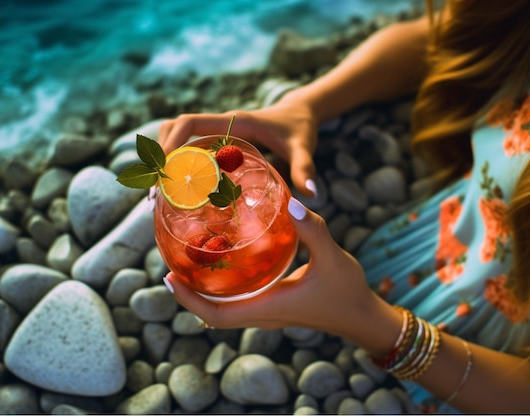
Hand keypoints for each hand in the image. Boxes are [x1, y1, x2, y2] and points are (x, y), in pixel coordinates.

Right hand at [158, 99, 319, 196]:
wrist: (302, 113)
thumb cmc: (301, 128)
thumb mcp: (303, 147)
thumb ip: (305, 168)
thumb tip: (309, 196)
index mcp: (233, 121)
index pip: (189, 122)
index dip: (171, 143)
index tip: (163, 170)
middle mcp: (219, 124)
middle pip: (174, 129)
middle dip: (161, 156)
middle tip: (157, 191)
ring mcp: (216, 132)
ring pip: (177, 138)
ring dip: (165, 160)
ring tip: (161, 194)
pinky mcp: (217, 142)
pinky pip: (189, 148)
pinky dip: (177, 164)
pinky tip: (179, 192)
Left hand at [163, 197, 379, 336]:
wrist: (363, 318)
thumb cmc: (349, 292)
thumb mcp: (333, 257)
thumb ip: (313, 229)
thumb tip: (291, 201)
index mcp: (269, 309)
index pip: (217, 316)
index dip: (188, 301)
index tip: (167, 279)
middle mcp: (263, 316)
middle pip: (213, 315)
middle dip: (187, 295)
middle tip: (169, 265)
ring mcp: (267, 315)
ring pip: (224, 311)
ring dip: (202, 293)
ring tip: (187, 262)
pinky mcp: (274, 308)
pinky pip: (238, 303)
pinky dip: (222, 290)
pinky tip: (222, 265)